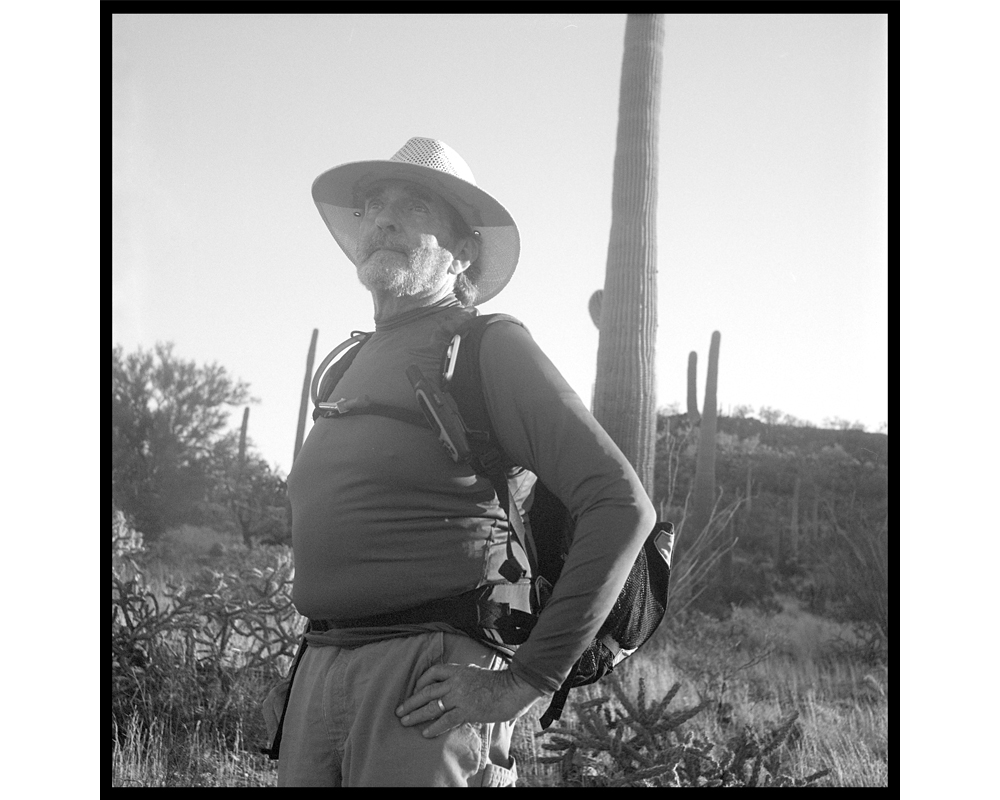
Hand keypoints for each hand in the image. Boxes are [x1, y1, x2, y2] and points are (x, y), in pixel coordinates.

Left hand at [395, 663, 548, 737]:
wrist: (514, 688)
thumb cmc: (499, 683)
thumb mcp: (476, 674)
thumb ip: (463, 679)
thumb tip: (453, 689)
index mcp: (458, 670)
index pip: (432, 672)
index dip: (420, 682)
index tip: (415, 690)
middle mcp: (456, 681)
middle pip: (427, 691)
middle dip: (411, 702)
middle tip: (399, 711)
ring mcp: (461, 695)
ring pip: (432, 706)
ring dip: (416, 714)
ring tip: (405, 721)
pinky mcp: (468, 710)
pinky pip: (446, 720)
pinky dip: (435, 727)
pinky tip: (426, 732)